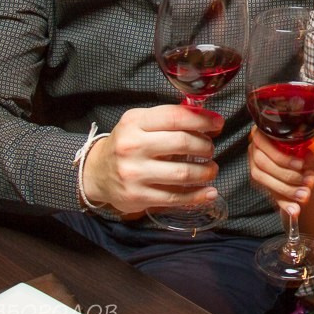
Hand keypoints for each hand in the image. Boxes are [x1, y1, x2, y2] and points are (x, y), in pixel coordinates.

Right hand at [81, 104, 223, 215]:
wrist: (96, 173)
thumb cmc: (126, 144)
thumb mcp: (139, 122)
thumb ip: (168, 118)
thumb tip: (205, 117)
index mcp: (135, 123)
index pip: (175, 117)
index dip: (201, 120)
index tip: (217, 123)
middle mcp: (132, 146)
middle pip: (182, 143)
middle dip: (205, 146)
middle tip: (210, 149)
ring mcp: (134, 173)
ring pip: (182, 172)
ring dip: (204, 171)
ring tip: (211, 169)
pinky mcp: (138, 196)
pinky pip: (175, 197)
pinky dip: (197, 196)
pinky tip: (209, 192)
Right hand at [247, 126, 313, 217]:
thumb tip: (310, 154)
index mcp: (269, 130)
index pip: (265, 142)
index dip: (282, 157)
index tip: (301, 165)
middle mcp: (258, 146)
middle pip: (263, 163)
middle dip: (287, 176)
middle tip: (308, 182)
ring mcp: (258, 164)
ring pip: (263, 179)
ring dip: (285, 190)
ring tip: (305, 195)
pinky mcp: (264, 182)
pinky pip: (270, 194)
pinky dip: (283, 203)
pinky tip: (294, 210)